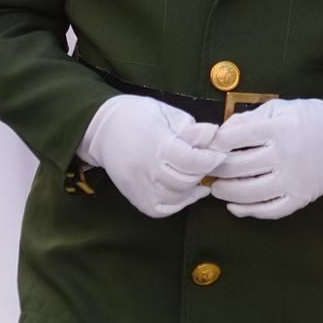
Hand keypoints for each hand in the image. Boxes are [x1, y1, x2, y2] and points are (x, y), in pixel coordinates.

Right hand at [79, 95, 224, 218]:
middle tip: (208, 160)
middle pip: (186, 180)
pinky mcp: (137, 199)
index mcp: (156, 144)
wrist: (102, 130)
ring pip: (177, 197)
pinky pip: (165, 209)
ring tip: (196, 172)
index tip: (220, 153)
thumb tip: (215, 135)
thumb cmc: (138, 115)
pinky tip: (188, 189)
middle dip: (202, 171)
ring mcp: (140, 188)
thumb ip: (191, 129)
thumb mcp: (167, 113)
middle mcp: (147, 170)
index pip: (191, 160)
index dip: (210, 158)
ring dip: (192, 186)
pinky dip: (180, 202)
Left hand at [207, 99, 322, 219]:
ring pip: (249, 192)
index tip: (207, 146)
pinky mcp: (300, 198)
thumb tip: (221, 131)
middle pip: (238, 166)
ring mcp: (292, 180)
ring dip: (227, 193)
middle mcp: (284, 155)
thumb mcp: (280, 109)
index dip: (216, 143)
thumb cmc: (308, 119)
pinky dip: (248, 212)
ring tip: (217, 189)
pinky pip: (269, 210)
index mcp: (278, 130)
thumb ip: (250, 117)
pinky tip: (235, 207)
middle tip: (207, 169)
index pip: (236, 137)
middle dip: (216, 169)